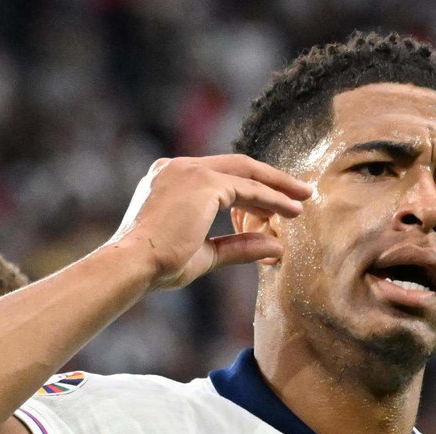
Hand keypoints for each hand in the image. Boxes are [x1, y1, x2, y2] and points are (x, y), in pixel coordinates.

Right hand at [110, 154, 312, 288]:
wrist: (132, 264)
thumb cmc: (157, 266)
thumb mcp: (204, 253)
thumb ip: (238, 247)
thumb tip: (275, 247)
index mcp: (169, 179)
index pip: (218, 176)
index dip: (249, 189)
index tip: (270, 203)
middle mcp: (178, 167)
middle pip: (236, 165)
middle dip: (271, 179)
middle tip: (300, 192)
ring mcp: (190, 171)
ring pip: (246, 172)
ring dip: (278, 186)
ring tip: (303, 200)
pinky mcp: (203, 182)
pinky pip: (248, 189)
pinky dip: (272, 199)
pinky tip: (291, 211)